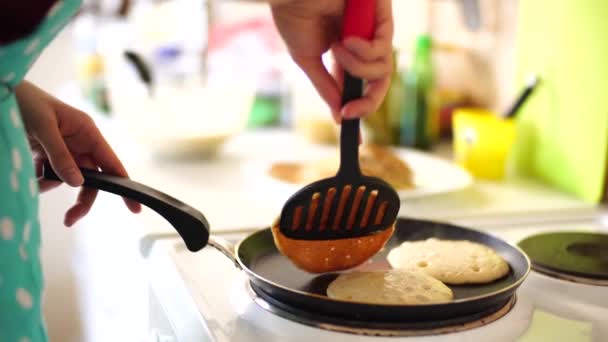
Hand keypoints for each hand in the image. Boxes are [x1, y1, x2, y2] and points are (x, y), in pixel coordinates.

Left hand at [15, 81, 140, 225]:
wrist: (1, 91)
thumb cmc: (25, 100)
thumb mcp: (43, 127)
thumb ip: (60, 155)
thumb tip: (77, 183)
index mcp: (88, 132)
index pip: (112, 164)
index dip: (124, 187)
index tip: (134, 207)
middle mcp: (80, 143)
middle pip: (91, 179)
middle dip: (81, 199)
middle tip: (70, 219)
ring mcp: (64, 149)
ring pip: (69, 179)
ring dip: (53, 185)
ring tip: (34, 182)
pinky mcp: (47, 154)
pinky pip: (50, 176)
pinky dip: (40, 180)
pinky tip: (28, 173)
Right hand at [271, 0, 393, 121]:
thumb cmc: (295, 16)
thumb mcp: (307, 60)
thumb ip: (326, 86)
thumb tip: (339, 113)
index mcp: (344, 52)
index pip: (360, 84)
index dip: (359, 109)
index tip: (353, 136)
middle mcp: (362, 41)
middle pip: (379, 81)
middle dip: (367, 102)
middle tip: (349, 113)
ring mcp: (373, 29)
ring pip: (383, 68)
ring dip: (358, 68)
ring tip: (337, 50)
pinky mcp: (381, 14)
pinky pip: (384, 47)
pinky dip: (365, 52)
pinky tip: (346, 41)